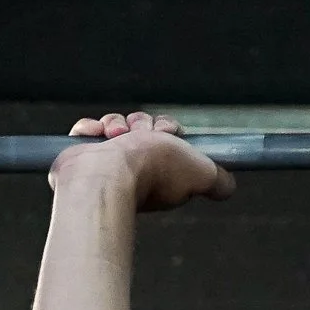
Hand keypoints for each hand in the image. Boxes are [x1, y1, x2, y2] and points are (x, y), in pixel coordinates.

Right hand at [49, 110, 235, 208]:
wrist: (107, 174)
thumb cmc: (152, 171)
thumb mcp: (202, 173)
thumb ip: (218, 180)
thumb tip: (227, 186)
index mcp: (162, 169)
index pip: (166, 136)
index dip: (167, 128)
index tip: (167, 132)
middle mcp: (136, 167)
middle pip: (141, 127)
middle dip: (141, 124)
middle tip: (140, 136)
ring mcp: (107, 163)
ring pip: (114, 125)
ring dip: (115, 124)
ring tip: (114, 137)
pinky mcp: (82, 157)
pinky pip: (88, 130)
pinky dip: (90, 129)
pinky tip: (95, 137)